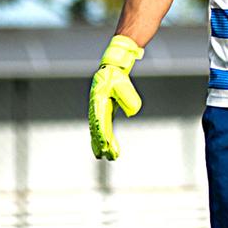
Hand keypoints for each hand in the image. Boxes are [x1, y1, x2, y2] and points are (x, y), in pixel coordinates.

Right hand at [88, 34, 143, 159]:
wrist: (111, 69)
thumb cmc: (116, 76)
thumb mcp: (122, 83)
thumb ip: (127, 96)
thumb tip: (132, 112)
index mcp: (98, 100)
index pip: (100, 120)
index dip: (102, 133)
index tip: (106, 144)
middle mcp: (95, 108)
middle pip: (98, 129)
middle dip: (103, 143)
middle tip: (109, 156)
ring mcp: (98, 111)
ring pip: (99, 131)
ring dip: (103, 144)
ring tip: (109, 157)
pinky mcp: (103, 113)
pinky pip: (102, 128)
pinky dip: (104, 139)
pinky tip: (106, 150)